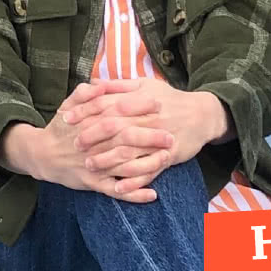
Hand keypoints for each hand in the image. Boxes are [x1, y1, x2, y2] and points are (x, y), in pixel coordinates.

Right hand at [0, 79, 163, 201]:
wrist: (42, 155)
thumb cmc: (60, 127)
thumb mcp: (68, 105)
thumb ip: (84, 93)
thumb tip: (100, 83)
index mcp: (90, 123)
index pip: (117, 112)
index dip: (138, 108)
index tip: (158, 103)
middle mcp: (93, 145)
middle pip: (124, 140)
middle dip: (149, 137)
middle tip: (171, 135)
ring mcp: (94, 166)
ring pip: (124, 167)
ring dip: (147, 165)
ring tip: (167, 160)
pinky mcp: (93, 183)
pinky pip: (116, 191)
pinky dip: (134, 195)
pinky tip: (152, 194)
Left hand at [65, 77, 224, 168]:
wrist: (203, 114)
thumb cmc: (170, 98)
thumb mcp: (145, 85)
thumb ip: (119, 86)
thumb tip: (93, 83)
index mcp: (139, 100)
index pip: (106, 104)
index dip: (85, 111)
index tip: (67, 117)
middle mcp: (147, 119)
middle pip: (115, 128)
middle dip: (92, 136)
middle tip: (74, 144)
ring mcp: (157, 139)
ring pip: (129, 151)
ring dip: (108, 160)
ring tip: (89, 166)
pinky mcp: (168, 156)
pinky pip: (149, 171)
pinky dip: (134, 180)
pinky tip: (118, 186)